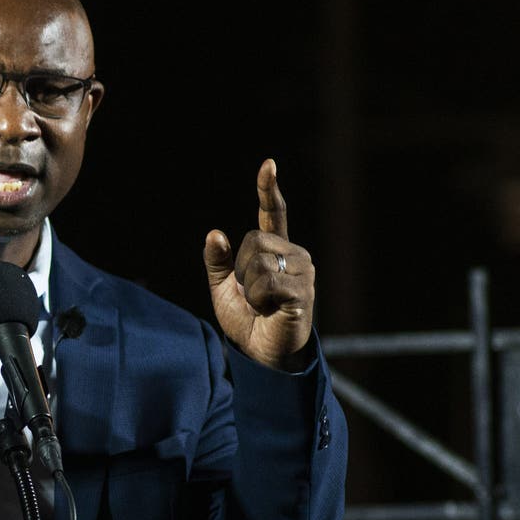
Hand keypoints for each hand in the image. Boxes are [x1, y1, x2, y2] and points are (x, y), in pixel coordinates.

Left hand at [203, 159, 314, 371]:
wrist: (262, 354)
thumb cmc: (247, 321)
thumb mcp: (222, 289)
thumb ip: (217, 262)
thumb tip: (215, 233)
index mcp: (275, 250)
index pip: (274, 214)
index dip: (269, 190)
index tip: (269, 165)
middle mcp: (294, 255)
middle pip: (253, 240)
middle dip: (241, 269)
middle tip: (253, 295)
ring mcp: (303, 271)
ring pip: (259, 261)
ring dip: (249, 289)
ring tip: (263, 305)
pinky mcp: (304, 290)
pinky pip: (266, 281)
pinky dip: (257, 299)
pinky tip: (270, 310)